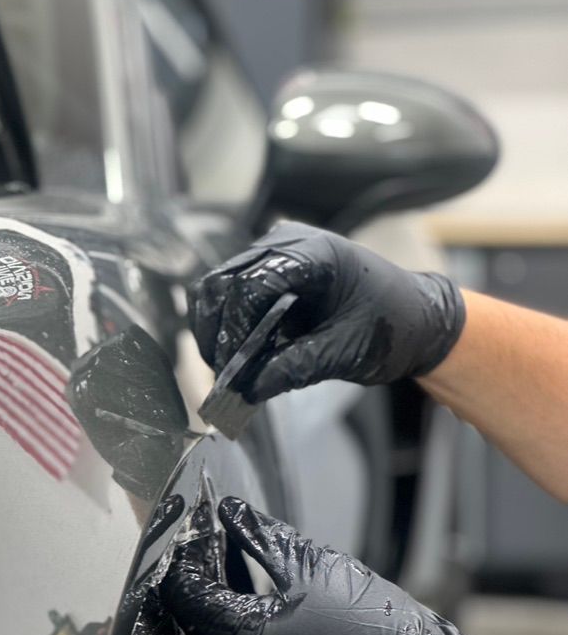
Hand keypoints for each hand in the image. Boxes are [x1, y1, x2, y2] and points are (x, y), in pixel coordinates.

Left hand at [161, 497, 485, 634]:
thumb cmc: (371, 625)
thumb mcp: (311, 565)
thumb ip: (260, 536)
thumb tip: (228, 510)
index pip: (187, 597)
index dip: (185, 560)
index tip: (195, 535)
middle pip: (199, 623)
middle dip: (203, 582)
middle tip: (213, 545)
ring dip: (223, 609)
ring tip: (236, 569)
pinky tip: (263, 607)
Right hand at [189, 221, 465, 400]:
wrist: (418, 321)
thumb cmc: (394, 328)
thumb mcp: (345, 353)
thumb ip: (293, 368)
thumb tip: (246, 389)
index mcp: (313, 253)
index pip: (250, 285)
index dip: (233, 330)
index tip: (229, 369)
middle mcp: (288, 245)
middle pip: (224, 282)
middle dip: (216, 332)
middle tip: (221, 376)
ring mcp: (278, 256)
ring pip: (221, 288)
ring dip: (217, 330)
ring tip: (226, 370)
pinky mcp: (274, 274)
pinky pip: (236, 297)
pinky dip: (229, 327)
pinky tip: (237, 357)